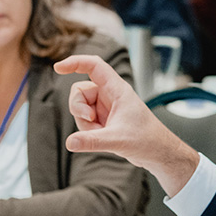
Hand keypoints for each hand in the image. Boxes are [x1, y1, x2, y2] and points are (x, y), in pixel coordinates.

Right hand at [54, 54, 198, 195]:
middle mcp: (110, 95)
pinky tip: (103, 140)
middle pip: (79, 91)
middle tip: (90, 121)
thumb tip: (70, 142)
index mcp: (117, 90)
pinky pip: (85, 122)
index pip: (94, 66)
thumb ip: (93, 141)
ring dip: (85, 125)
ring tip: (103, 135)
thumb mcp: (117, 140)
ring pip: (80, 109)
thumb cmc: (146, 140)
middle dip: (78, 108)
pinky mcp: (103, 120)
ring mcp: (105, 108)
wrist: (157, 153)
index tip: (58, 67)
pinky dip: (89, 132)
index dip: (75, 62)